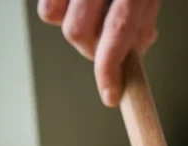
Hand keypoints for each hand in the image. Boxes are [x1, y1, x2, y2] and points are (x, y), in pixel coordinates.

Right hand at [37, 0, 159, 106]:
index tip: (110, 95)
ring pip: (54, 18)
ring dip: (74, 29)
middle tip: (103, 48)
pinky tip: (77, 4)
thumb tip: (131, 58)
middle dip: (90, 50)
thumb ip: (141, 21)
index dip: (110, 69)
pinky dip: (59, 10)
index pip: (118, 31)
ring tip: (92, 18)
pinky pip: (46, 5)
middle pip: (77, 31)